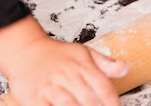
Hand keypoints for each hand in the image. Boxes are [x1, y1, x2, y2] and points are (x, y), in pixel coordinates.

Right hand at [0, 16, 127, 105]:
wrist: (25, 50)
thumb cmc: (56, 54)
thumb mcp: (84, 53)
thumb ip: (105, 64)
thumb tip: (126, 68)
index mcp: (83, 66)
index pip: (103, 87)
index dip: (113, 102)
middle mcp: (68, 77)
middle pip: (89, 100)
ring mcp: (50, 88)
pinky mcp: (34, 98)